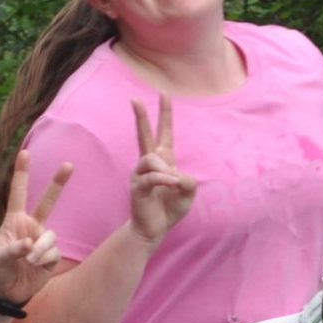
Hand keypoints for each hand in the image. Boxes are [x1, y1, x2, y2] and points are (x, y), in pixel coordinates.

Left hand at [0, 147, 72, 307]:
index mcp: (14, 221)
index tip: (25, 153)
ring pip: (51, 236)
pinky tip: (36, 267)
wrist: (6, 293)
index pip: (19, 193)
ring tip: (30, 261)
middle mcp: (31, 227)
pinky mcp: (51, 256)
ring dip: (41, 248)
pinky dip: (45, 259)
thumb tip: (31, 245)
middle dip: (58, 183)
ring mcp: (43, 241)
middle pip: (48, 201)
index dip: (22, 173)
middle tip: (68, 164)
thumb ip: (14, 249)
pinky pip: (54, 252)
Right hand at [129, 94, 198, 247]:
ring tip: (174, 184)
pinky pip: (151, 177)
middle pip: (144, 135)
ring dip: (166, 170)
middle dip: (141, 117)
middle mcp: (149, 164)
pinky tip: (172, 185)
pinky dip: (164, 179)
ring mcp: (140, 174)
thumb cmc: (170, 209)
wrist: (154, 229)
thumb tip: (177, 176)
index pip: (164, 132)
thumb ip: (189, 182)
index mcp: (164, 160)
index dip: (165, 114)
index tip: (164, 93)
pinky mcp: (137, 187)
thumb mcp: (188, 194)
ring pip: (151, 159)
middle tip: (134, 99)